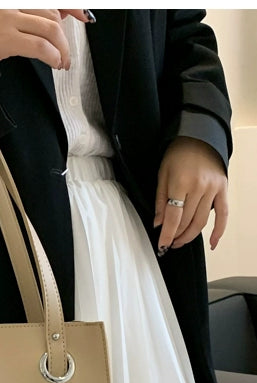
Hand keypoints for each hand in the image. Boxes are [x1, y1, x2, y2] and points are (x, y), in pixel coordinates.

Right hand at [0, 9, 87, 71]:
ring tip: (61, 62)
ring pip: (50, 29)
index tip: (83, 15)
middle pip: (53, 13)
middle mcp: (10, 1)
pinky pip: (39, 46)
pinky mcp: (4, 37)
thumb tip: (57, 17)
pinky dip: (53, 56)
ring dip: (62, 49)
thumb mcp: (3, 14)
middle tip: (65, 54)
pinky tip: (54, 63)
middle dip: (64, 37)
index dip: (71, 6)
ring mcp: (7, 17)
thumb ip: (28, 14)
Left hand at [154, 136, 228, 252]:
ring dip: (190, 236)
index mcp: (181, 182)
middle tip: (169, 243)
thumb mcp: (162, 175)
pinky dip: (218, 230)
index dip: (167, 234)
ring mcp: (213, 189)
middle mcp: (199, 187)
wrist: (199, 136)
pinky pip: (223, 214)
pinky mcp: (223, 189)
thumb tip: (159, 224)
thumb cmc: (178, 154)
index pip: (174, 217)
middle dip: (177, 236)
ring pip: (201, 221)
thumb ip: (160, 201)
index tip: (162, 245)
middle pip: (187, 221)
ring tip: (180, 242)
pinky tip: (212, 243)